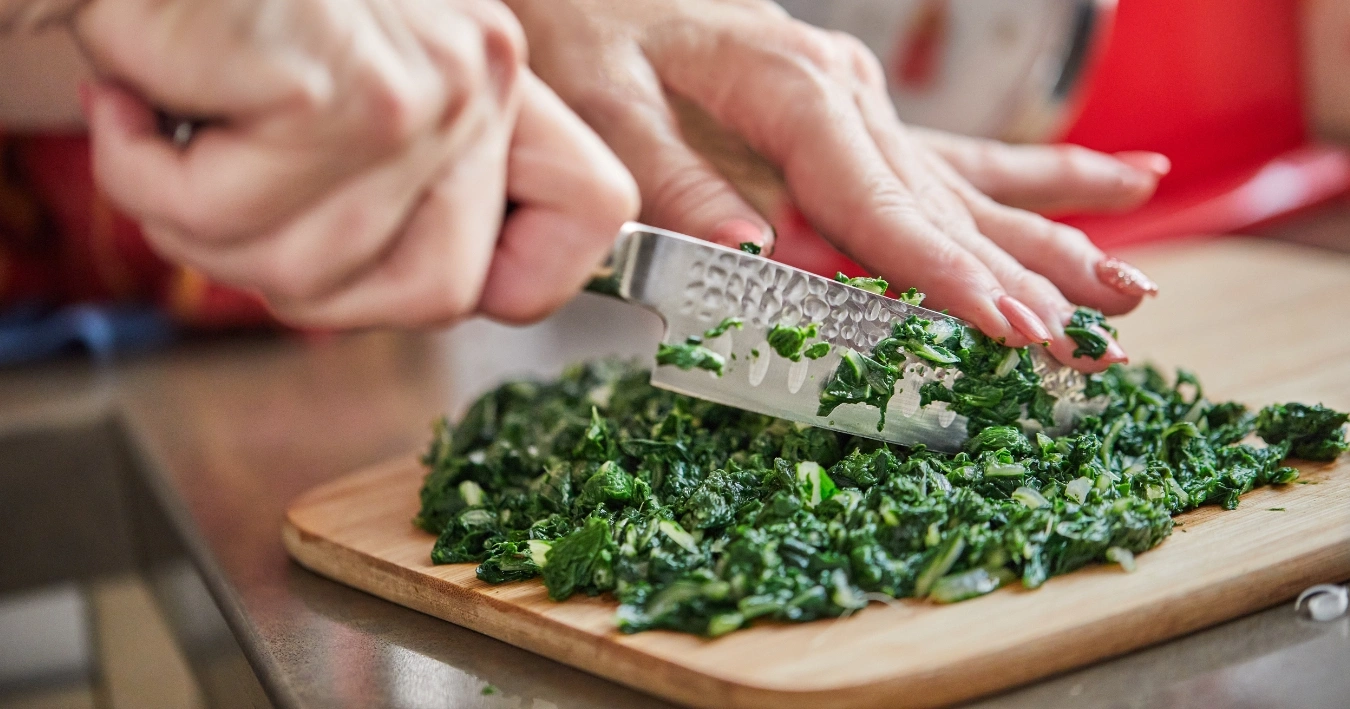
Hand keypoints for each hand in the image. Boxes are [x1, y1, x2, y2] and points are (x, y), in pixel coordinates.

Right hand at [72, 0, 637, 327]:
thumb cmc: (217, 14)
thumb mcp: (341, 90)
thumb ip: (405, 181)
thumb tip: (450, 293)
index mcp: (492, 81)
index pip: (596, 210)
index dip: (531, 277)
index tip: (451, 270)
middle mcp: (475, 79)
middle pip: (435, 296)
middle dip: (306, 284)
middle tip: (230, 199)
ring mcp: (415, 92)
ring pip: (308, 277)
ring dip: (201, 228)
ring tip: (170, 134)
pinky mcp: (333, 96)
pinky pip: (226, 218)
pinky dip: (146, 178)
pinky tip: (136, 104)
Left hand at [503, 0, 1166, 370]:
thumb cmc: (592, 36)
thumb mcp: (608, 105)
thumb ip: (680, 185)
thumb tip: (756, 261)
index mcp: (795, 93)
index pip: (881, 207)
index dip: (946, 276)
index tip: (1009, 328)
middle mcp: (847, 99)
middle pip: (948, 205)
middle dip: (1025, 278)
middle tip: (1095, 342)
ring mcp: (862, 106)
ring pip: (971, 189)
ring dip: (1056, 241)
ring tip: (1133, 289)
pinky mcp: (858, 118)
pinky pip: (956, 159)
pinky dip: (1038, 180)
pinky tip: (1125, 180)